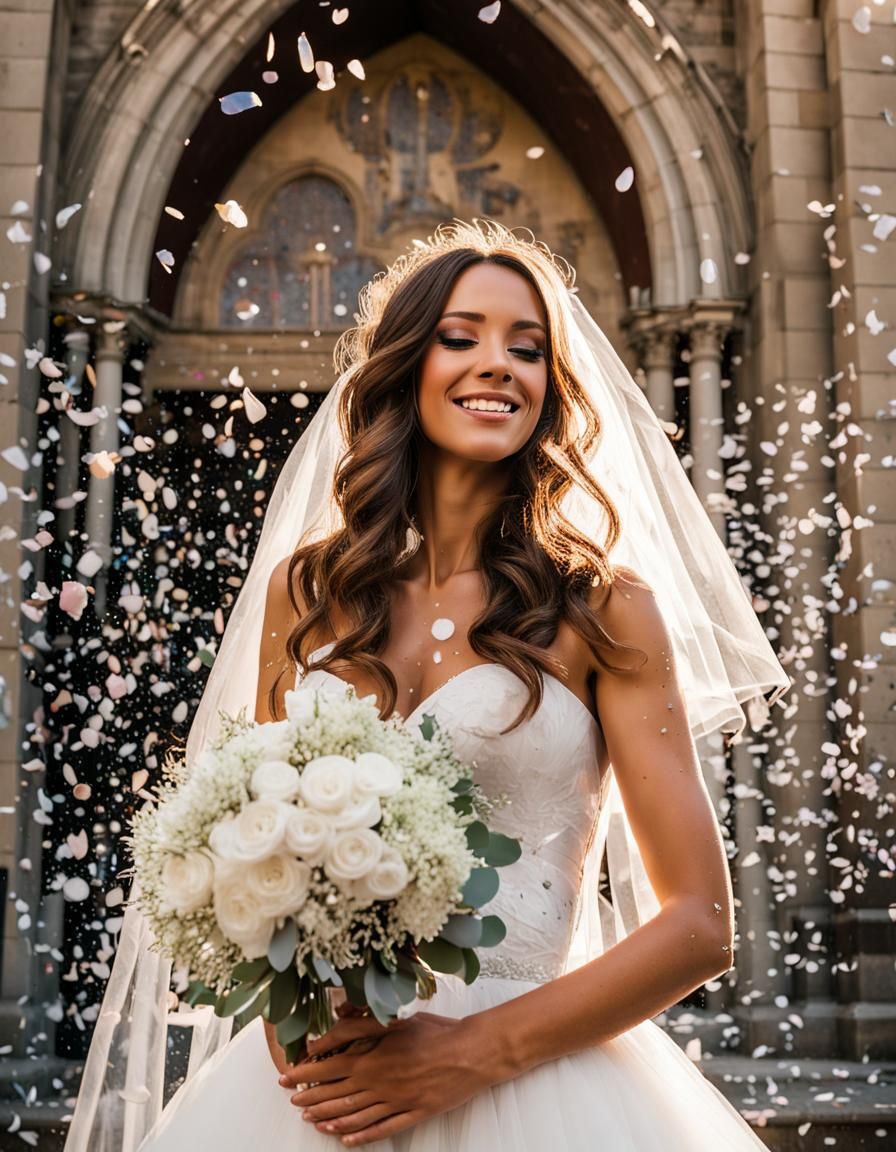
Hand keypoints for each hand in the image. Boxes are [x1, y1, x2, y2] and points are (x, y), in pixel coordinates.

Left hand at [277, 1011, 488, 1145]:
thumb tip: (328, 1030)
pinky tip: (348, 1140)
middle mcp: (379, 1084)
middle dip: (312, 1099)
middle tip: (294, 1103)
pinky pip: (382, 1129)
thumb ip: (358, 1026)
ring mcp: (395, 1102)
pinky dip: (362, 1136)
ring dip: (330, 1119)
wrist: (471, 1053)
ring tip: (313, 1122)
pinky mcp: (413, 1114)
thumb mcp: (394, 1020)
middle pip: (337, 1096)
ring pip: (355, 1116)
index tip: (286, 1078)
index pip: (328, 1069)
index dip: (305, 1074)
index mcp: (372, 1059)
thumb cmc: (435, 1032)